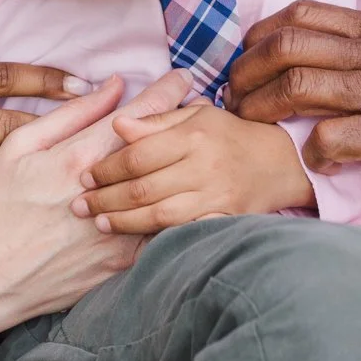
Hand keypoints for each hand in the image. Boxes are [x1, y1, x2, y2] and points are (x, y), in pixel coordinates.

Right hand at [0, 71, 191, 360]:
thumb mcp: (20, 148)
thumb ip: (71, 115)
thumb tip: (114, 86)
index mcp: (79, 159)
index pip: (139, 115)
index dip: (167, 92)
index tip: (182, 78)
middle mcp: (106, 194)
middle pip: (162, 149)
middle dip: (181, 125)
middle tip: (194, 110)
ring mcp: (119, 231)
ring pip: (170, 190)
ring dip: (181, 167)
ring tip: (187, 152)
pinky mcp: (123, 262)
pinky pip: (161, 230)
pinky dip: (173, 209)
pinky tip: (175, 197)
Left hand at [73, 101, 315, 234]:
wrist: (281, 163)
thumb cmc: (230, 135)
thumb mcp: (196, 116)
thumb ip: (155, 121)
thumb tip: (117, 126)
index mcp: (193, 135)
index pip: (138, 154)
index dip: (107, 167)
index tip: (86, 176)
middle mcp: (203, 166)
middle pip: (143, 187)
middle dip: (105, 198)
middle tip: (78, 205)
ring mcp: (216, 196)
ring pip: (159, 215)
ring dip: (123, 222)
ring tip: (98, 224)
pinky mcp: (225, 220)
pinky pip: (184, 232)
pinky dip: (157, 239)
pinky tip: (133, 243)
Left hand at [226, 0, 360, 193]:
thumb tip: (344, 53)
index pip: (305, 14)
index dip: (264, 32)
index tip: (250, 54)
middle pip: (288, 44)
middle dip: (247, 68)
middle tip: (234, 92)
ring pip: (298, 85)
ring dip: (262, 106)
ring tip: (249, 122)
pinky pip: (331, 138)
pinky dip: (311, 151)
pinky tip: (312, 160)